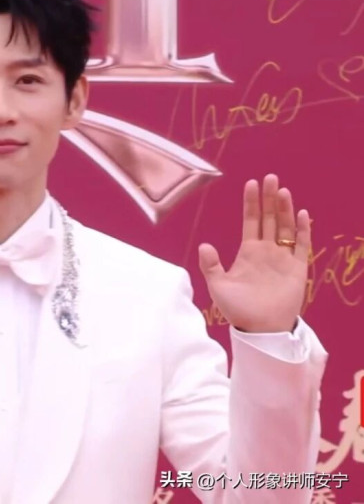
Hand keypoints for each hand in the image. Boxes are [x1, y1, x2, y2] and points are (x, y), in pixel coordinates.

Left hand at [198, 174, 309, 332]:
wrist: (260, 329)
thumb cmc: (238, 309)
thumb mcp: (218, 286)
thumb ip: (211, 265)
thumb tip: (204, 245)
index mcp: (248, 252)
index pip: (250, 221)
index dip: (251, 203)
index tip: (251, 183)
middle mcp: (266, 251)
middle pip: (269, 218)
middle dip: (270, 198)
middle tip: (270, 177)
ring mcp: (283, 258)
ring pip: (285, 227)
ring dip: (284, 209)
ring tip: (282, 190)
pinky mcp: (297, 269)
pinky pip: (301, 246)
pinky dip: (302, 230)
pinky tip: (300, 214)